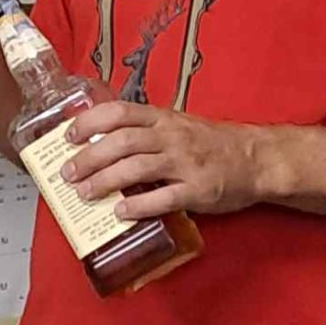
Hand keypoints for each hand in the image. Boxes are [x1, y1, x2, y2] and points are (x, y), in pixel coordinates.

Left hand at [59, 101, 273, 218]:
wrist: (258, 158)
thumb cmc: (213, 143)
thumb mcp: (178, 125)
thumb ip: (146, 131)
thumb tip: (102, 144)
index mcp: (163, 118)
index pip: (118, 112)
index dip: (89, 122)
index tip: (67, 136)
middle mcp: (171, 136)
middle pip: (122, 141)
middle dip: (90, 157)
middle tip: (68, 173)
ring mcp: (185, 162)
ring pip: (137, 167)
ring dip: (105, 181)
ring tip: (85, 194)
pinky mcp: (199, 189)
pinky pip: (163, 197)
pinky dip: (138, 205)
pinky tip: (120, 212)